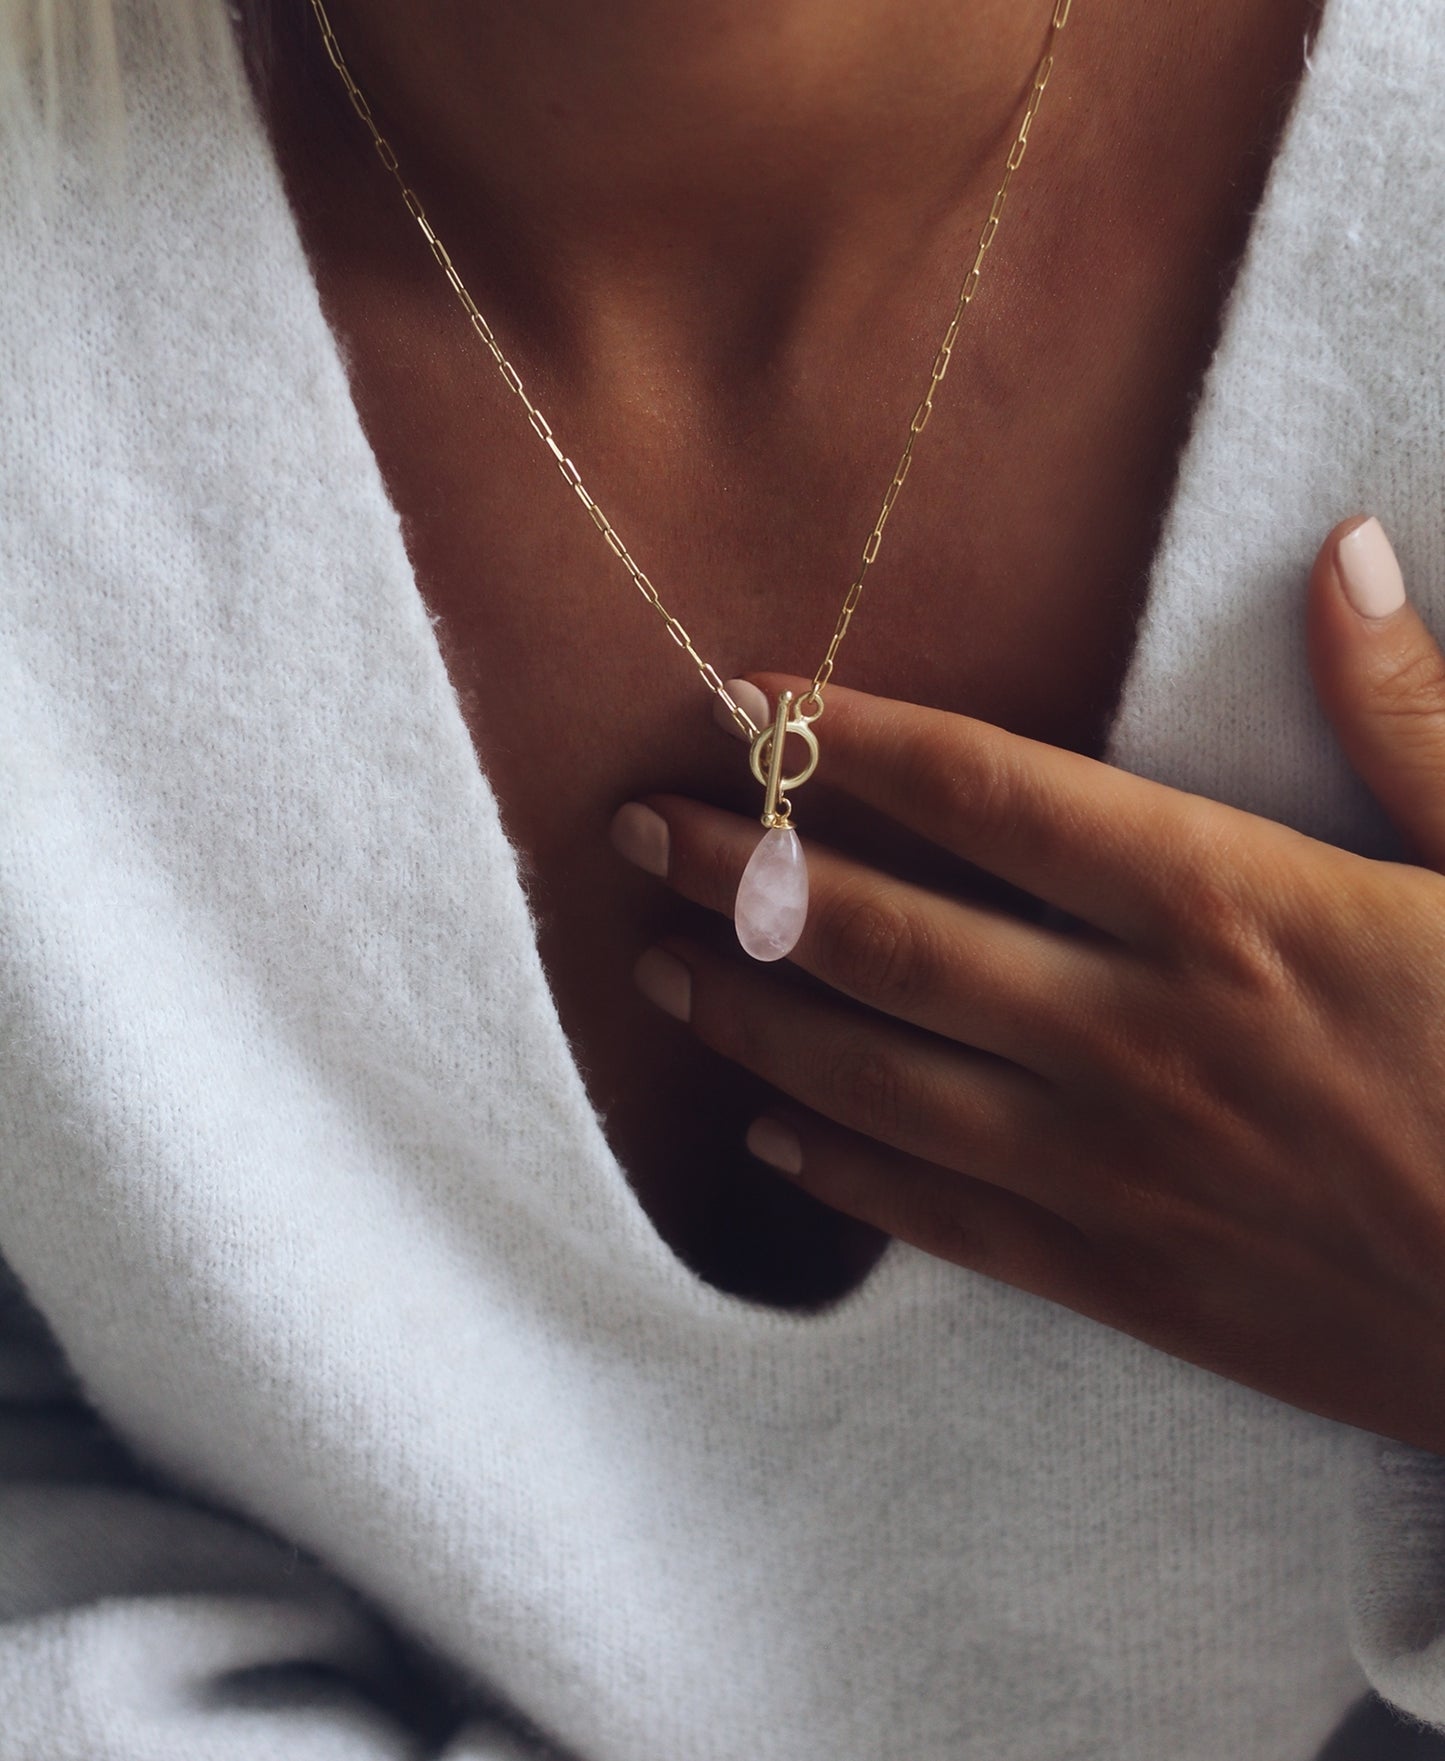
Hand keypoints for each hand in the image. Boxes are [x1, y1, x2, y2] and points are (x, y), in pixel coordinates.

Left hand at [609, 515, 1444, 1451]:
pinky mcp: (1133, 1283)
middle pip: (887, 934)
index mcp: (1231, 905)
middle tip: (639, 829)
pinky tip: (769, 1141)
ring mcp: (1120, 1168)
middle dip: (748, 872)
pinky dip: (843, 1175)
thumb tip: (1339, 555)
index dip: (854, 740)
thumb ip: (1412, 716)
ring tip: (660, 968)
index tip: (751, 701)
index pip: (992, 793)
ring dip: (755, 1019)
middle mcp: (1139, 1031)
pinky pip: (944, 1222)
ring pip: (880, 1082)